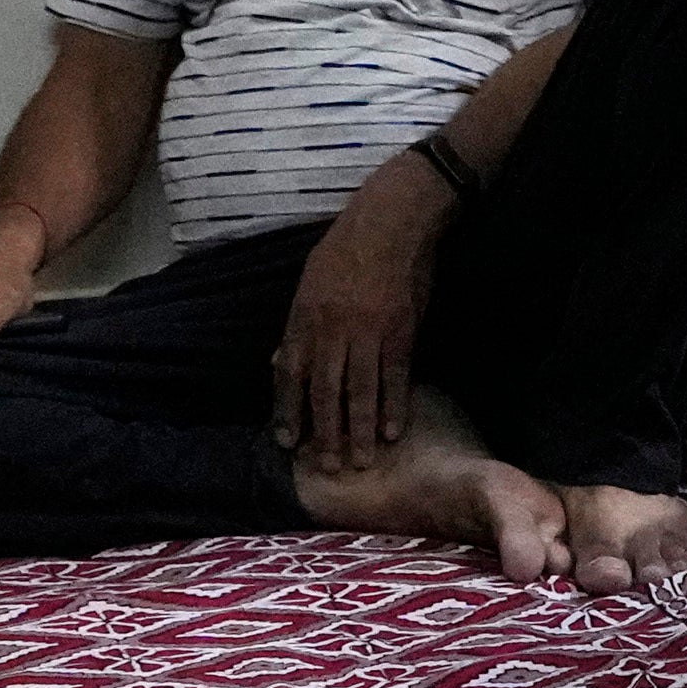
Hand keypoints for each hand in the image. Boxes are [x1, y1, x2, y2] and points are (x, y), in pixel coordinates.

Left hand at [275, 153, 450, 471]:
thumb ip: (300, 325)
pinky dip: (393, 407)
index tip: (287, 443)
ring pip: (359, 392)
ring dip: (357, 431)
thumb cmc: (348, 247)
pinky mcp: (401, 331)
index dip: (288, 412)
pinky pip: (395, 377)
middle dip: (323, 433)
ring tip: (359, 461)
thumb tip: (286, 361)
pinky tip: (391, 432)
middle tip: (326, 467)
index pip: (291, 375)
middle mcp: (332, 330)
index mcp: (305, 317)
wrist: (392, 220)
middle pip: (324, 392)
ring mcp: (367, 332)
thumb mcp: (310, 281)